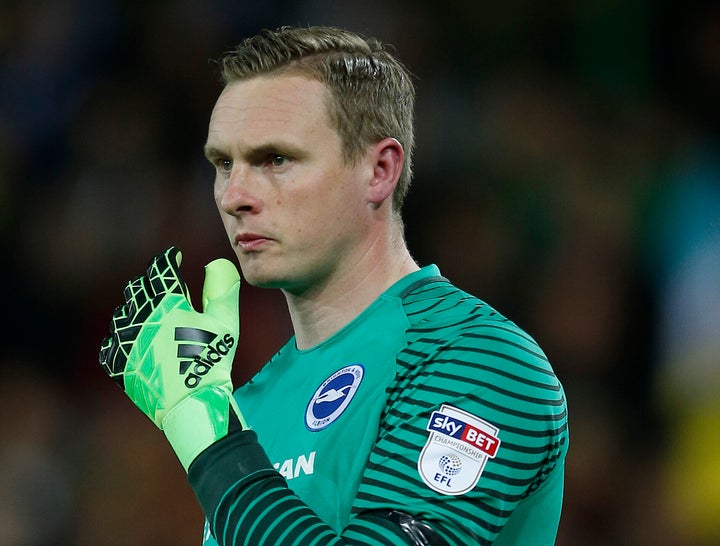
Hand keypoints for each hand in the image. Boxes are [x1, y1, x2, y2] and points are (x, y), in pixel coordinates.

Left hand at [99, 247, 245, 469]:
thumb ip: (222, 290)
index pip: (160, 269)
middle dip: (149, 282)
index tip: (174, 256)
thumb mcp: (225, 322)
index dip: (168, 258)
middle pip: (137, 289)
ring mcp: (126, 341)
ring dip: (134, 310)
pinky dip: (119, 340)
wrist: (192, 402)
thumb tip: (218, 264)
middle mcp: (140, 317)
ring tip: (146, 314)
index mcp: (166, 302)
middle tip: (160, 284)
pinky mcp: (119, 365)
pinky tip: (128, 342)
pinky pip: (110, 346)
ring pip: (122, 315)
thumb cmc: (212, 359)